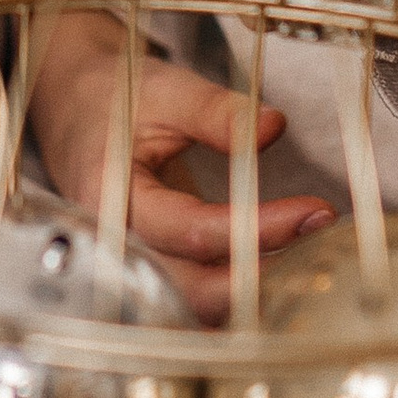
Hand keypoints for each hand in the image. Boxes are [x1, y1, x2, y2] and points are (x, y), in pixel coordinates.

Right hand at [27, 9, 332, 321]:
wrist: (75, 106)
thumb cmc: (115, 96)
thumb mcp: (163, 89)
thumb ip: (215, 111)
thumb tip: (273, 127)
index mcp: (111, 197)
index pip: (191, 231)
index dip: (257, 227)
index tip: (312, 210)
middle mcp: (118, 246)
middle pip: (194, 291)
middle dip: (264, 277)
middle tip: (322, 241)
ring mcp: (133, 266)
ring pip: (199, 308)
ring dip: (257, 295)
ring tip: (313, 260)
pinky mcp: (153, 271)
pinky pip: (197, 303)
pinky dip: (239, 300)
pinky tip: (284, 278)